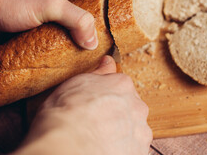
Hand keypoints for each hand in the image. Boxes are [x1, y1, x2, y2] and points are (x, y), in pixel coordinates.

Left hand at [0, 0, 99, 48]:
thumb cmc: (7, 0)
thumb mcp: (50, 3)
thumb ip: (76, 20)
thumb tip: (92, 42)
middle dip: (90, 4)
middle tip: (106, 18)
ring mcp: (35, 12)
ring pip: (61, 18)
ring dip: (74, 28)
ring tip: (91, 41)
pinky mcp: (26, 30)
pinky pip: (48, 36)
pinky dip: (58, 44)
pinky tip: (66, 55)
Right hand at [14, 56, 151, 154]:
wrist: (67, 146)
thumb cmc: (66, 113)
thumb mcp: (77, 82)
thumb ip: (99, 72)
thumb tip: (108, 62)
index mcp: (123, 84)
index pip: (120, 85)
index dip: (106, 95)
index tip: (96, 103)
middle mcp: (137, 106)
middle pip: (129, 106)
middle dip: (116, 112)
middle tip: (96, 121)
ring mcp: (140, 131)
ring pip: (133, 128)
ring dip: (121, 131)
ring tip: (99, 137)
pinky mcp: (139, 151)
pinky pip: (133, 147)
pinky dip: (121, 147)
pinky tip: (104, 147)